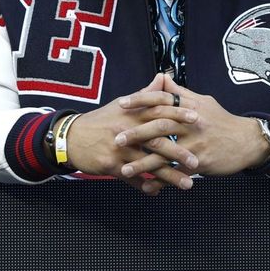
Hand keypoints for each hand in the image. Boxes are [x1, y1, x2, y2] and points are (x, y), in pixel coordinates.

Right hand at [65, 77, 199, 192]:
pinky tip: (157, 192)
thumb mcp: (121, 105)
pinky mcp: (111, 165)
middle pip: (157, 141)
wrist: (71, 137)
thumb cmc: (100, 121)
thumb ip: (145, 94)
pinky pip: (131, 179)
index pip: (160, 111)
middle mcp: (127, 131)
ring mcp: (120, 150)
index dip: (179, 115)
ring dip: (169, 176)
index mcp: (132, 114)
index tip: (198, 119)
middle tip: (198, 161)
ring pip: (148, 164)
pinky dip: (145, 186)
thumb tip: (162, 77)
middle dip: (179, 152)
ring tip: (187, 184)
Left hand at [121, 74, 269, 195]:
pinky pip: (177, 173)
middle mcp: (192, 122)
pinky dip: (161, 181)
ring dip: (143, 162)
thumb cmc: (222, 121)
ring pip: (165, 153)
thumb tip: (161, 77)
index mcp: (190, 106)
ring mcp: (196, 143)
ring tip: (124, 169)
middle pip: (160, 125)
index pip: (162, 99)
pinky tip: (147, 187)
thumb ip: (179, 93)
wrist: (247, 141)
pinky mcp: (201, 161)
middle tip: (116, 139)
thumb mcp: (203, 102)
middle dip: (136, 132)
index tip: (121, 104)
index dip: (141, 100)